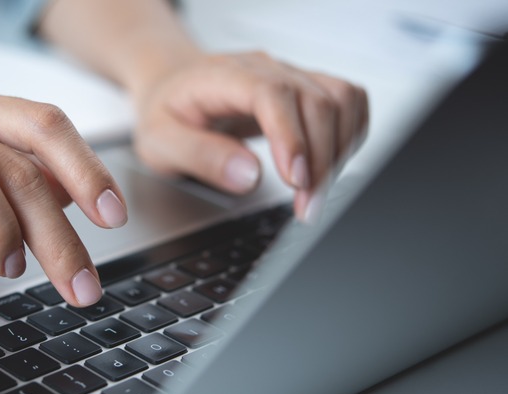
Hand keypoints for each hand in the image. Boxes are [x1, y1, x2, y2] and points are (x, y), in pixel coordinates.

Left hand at [132, 51, 368, 220]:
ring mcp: (291, 75)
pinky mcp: (308, 87)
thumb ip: (199, 156)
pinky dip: (349, 137)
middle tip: (307, 208)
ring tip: (315, 194)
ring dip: (339, 152)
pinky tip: (328, 167)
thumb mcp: (160, 141)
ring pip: (342, 101)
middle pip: (317, 102)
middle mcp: (266, 69)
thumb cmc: (167, 112)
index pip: (272, 94)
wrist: (173, 87)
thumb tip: (247, 175)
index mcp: (225, 76)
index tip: (295, 180)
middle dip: (319, 162)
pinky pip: (349, 102)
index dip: (291, 137)